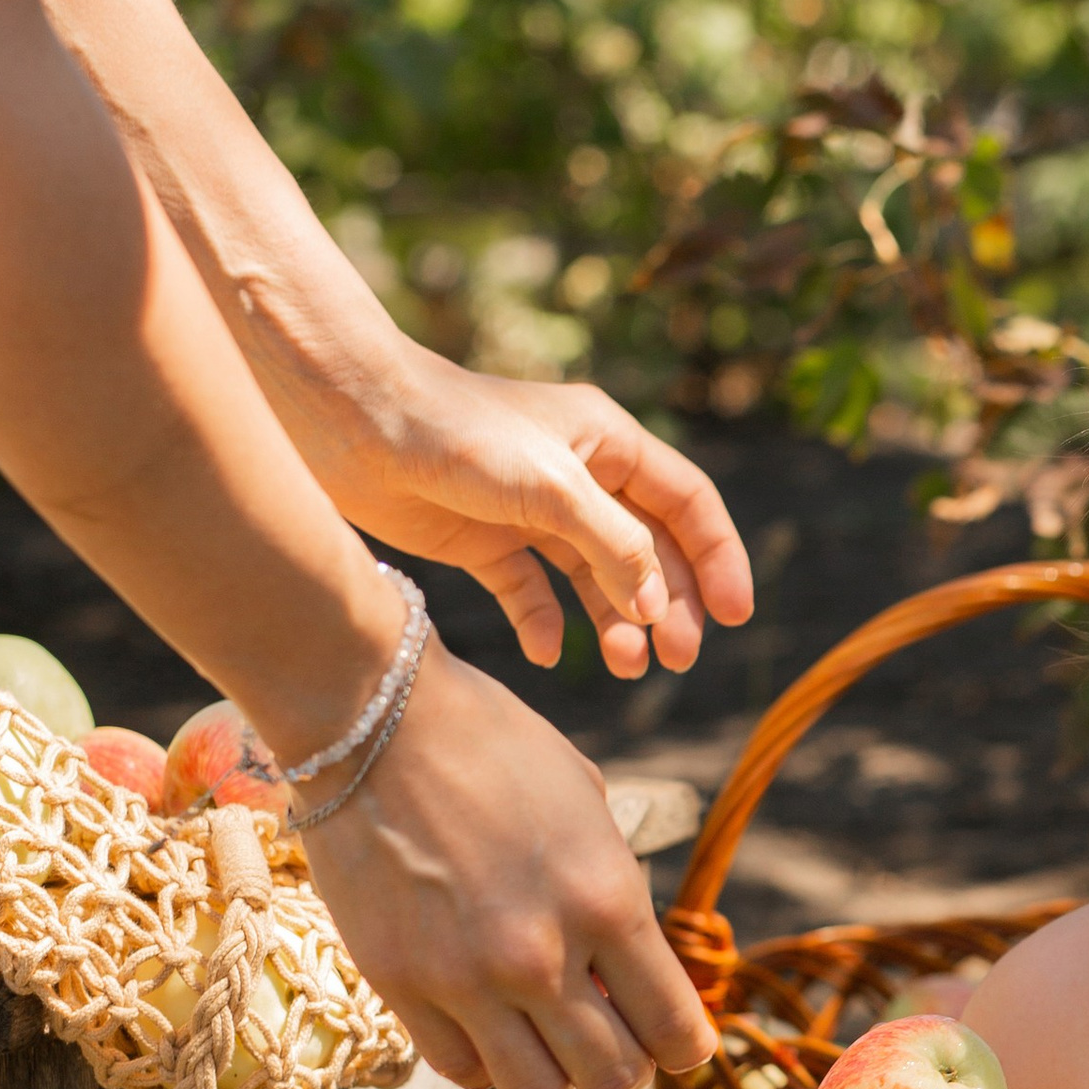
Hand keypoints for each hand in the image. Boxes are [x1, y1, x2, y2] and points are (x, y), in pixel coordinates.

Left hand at [269, 340, 753, 676]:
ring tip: (625, 667)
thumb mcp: (550, 488)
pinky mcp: (482, 540)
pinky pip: (529, 591)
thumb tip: (655, 607)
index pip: (686, 504)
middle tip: (679, 659)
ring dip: (614, 622)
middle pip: (646, 548)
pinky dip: (543, 623)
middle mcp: (577, 476)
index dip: (717, 558)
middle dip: (668, 604)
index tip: (736, 617)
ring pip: (593, 577)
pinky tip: (545, 653)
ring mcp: (530, 511)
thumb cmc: (455, 433)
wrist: (351, 420)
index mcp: (606, 443)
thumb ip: (613, 545)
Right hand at [295, 644, 715, 1088]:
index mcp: (608, 900)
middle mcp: (542, 954)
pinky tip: (486, 1019)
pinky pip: (460, 1069)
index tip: (671, 1035)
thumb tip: (624, 963)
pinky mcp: (400, 986)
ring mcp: (466, 979)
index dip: (681, 1044)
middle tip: (605, 1032)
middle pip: (613, 1080)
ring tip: (545, 1036)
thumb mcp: (587, 805)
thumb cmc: (491, 744)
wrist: (375, 719)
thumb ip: (612, 890)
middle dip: (622, 1065)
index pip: (674, 1030)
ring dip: (554, 1077)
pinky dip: (485, 1060)